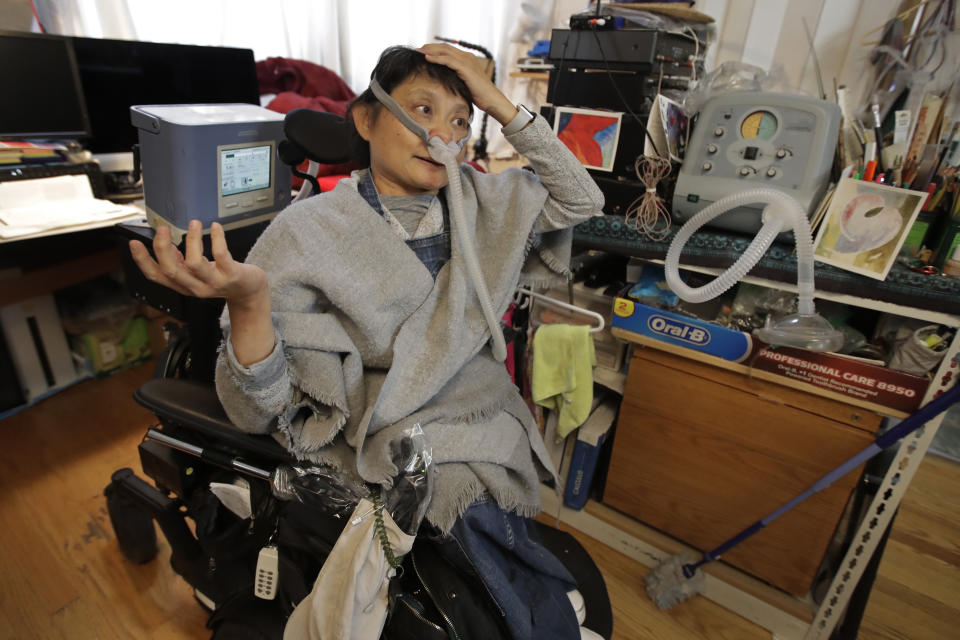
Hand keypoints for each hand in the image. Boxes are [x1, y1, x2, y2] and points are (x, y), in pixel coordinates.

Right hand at [129, 220, 267, 306]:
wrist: (249, 292)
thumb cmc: (222, 278)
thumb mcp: (197, 274)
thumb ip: (181, 263)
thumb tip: (166, 246)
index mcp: (183, 285)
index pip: (156, 276)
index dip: (143, 261)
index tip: (134, 243)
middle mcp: (195, 287)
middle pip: (171, 270)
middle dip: (162, 248)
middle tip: (163, 228)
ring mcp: (214, 283)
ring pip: (195, 263)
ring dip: (192, 240)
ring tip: (194, 223)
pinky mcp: (232, 275)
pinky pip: (221, 256)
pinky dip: (217, 238)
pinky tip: (215, 227)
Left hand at [417, 43, 517, 124]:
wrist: (491, 100)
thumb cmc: (480, 95)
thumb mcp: (465, 84)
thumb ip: (456, 78)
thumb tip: (444, 81)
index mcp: (467, 59)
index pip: (448, 50)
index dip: (435, 49)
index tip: (423, 51)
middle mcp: (467, 57)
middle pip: (445, 47)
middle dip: (430, 47)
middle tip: (417, 48)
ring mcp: (467, 61)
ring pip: (445, 51)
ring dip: (430, 50)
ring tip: (419, 51)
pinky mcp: (465, 68)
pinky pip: (448, 60)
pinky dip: (436, 58)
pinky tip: (427, 58)